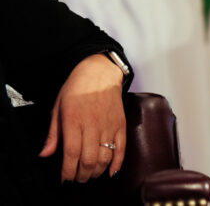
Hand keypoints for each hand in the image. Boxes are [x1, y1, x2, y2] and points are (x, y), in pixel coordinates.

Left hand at [39, 53, 126, 181]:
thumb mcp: (58, 107)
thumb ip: (53, 133)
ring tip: (91, 175)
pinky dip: (117, 163)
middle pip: (89, 159)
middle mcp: (93, 125)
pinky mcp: (121, 124)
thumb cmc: (77, 88)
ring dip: (97, 171)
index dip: (68, 171)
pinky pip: (122, 147)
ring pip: (105, 157)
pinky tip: (111, 171)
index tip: (65, 179)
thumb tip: (45, 154)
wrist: (101, 72)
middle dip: (82, 175)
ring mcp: (109, 125)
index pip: (71, 153)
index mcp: (74, 120)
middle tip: (77, 179)